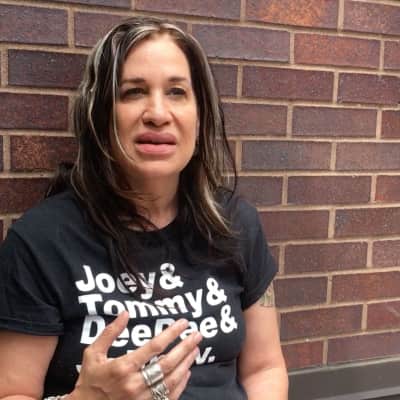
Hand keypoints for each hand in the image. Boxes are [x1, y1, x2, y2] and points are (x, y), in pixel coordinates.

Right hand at [70, 311, 200, 399]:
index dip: (171, 333)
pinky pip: (169, 396)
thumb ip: (110, 333)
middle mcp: (134, 384)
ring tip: (195, 350)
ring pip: (171, 380)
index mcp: (122, 367)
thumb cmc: (89, 380)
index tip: (183, 323)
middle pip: (167, 363)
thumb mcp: (93, 353)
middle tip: (197, 335)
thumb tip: (125, 313)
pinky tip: (187, 371)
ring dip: (186, 363)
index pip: (154, 347)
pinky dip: (181, 383)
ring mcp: (141, 399)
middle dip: (185, 347)